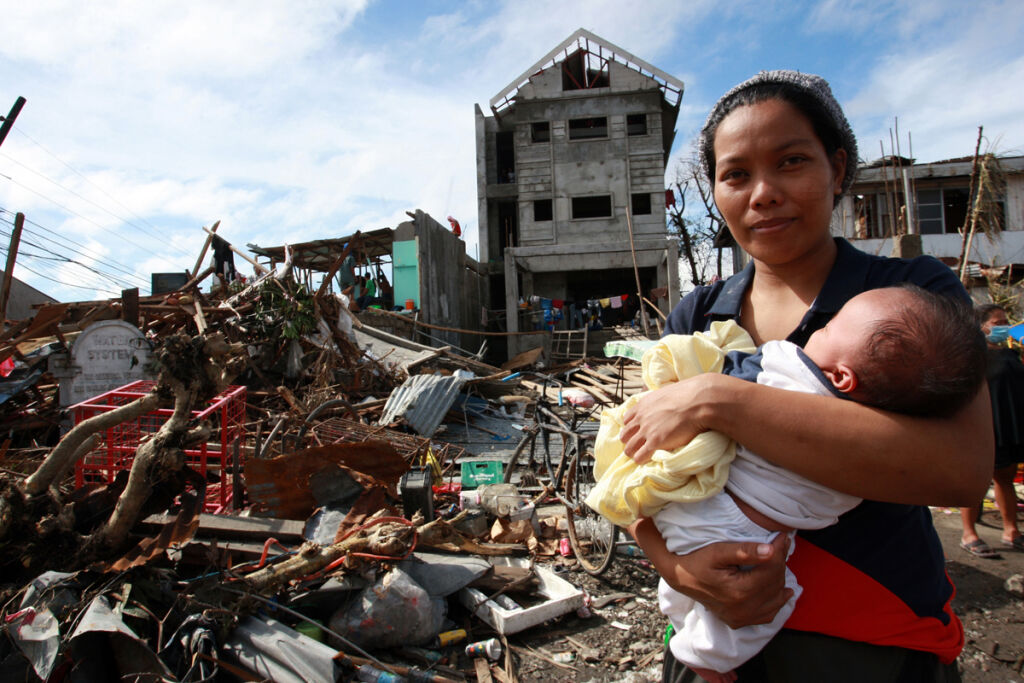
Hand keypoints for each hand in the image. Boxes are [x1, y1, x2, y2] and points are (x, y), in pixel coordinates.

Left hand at [621, 374, 720, 462]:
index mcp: (643, 405)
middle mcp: (641, 417)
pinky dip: (641, 460)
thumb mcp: (668, 393)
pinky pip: (639, 456)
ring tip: (641, 456)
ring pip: (628, 448)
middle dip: (630, 441)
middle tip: (639, 446)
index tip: (639, 433)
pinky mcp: (655, 442)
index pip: (627, 420)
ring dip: (633, 453)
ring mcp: (647, 430)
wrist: (699, 401)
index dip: (632, 428)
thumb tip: (666, 403)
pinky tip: (648, 460)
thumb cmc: (690, 396)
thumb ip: (661, 401)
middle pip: (624, 435)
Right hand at [629, 518, 791, 628]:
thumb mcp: (718, 551)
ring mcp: (742, 618)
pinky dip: (776, 602)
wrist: (680, 577)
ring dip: (780, 579)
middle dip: (781, 562)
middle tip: (782, 544)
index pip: (771, 569)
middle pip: (775, 583)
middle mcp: (743, 609)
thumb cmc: (698, 560)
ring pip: (775, 599)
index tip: (782, 536)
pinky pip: (767, 615)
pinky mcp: (739, 621)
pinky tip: (781, 591)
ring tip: (780, 561)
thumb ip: (744, 551)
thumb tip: (770, 551)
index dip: (780, 550)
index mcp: (739, 591)